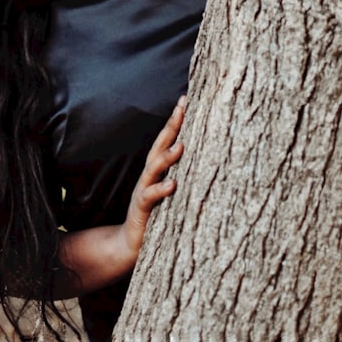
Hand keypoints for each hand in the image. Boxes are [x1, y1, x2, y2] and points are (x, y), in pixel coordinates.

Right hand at [122, 96, 186, 256]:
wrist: (130, 242)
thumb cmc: (156, 215)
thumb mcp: (170, 192)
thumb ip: (183, 176)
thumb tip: (210, 160)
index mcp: (157, 169)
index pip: (167, 139)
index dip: (176, 120)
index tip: (186, 99)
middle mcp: (149, 175)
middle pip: (160, 145)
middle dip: (171, 126)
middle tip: (183, 107)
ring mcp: (144, 190)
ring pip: (154, 168)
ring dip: (167, 156)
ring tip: (182, 146)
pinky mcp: (142, 209)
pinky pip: (151, 197)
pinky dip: (161, 190)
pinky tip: (173, 184)